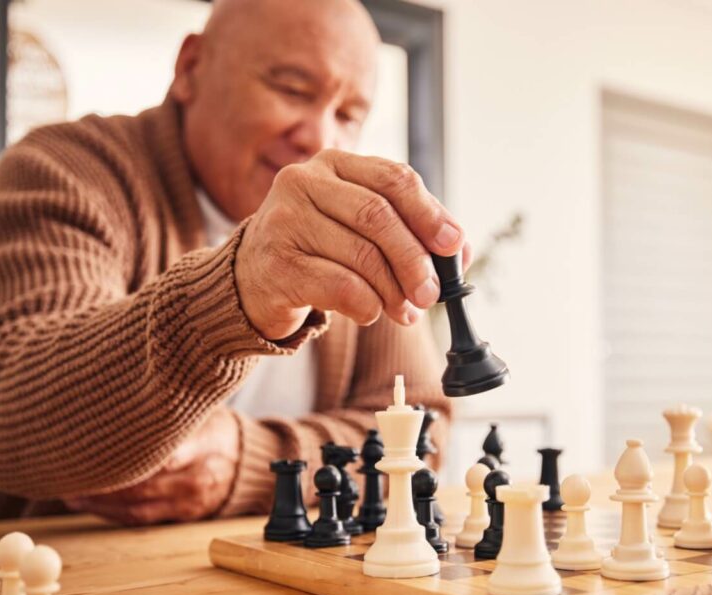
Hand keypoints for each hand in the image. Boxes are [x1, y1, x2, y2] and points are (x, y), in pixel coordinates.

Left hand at [65, 407, 239, 524]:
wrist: (246, 460)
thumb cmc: (214, 426)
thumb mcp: (203, 410)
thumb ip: (172, 409)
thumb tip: (126, 391)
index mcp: (206, 443)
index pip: (169, 454)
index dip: (134, 459)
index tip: (98, 451)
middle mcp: (199, 476)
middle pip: (144, 485)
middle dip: (104, 482)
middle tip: (69, 472)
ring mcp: (191, 500)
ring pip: (137, 507)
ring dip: (100, 501)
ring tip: (69, 491)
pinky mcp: (182, 515)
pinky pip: (141, 518)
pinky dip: (111, 512)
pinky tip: (86, 503)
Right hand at [235, 149, 470, 340]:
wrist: (252, 280)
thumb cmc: (318, 251)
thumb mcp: (360, 229)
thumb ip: (408, 230)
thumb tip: (459, 251)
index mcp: (334, 164)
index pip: (393, 178)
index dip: (430, 213)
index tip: (453, 246)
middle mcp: (303, 182)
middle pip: (378, 216)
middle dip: (414, 259)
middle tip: (431, 293)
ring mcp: (284, 220)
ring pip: (361, 255)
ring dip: (394, 291)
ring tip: (405, 311)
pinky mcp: (276, 264)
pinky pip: (340, 286)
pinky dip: (366, 305)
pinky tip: (370, 313)